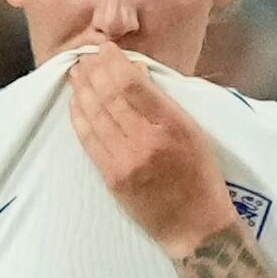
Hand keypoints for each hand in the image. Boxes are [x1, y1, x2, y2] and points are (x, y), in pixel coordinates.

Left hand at [66, 44, 237, 257]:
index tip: (106, 49)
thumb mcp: (194, 131)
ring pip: (95, 115)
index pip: (132, 84)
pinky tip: (75, 102)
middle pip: (109, 95)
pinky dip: (79, 117)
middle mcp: (147, 140)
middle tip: (85, 57)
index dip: (113, 62)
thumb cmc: (201, 177)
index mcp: (172, 124)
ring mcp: (126, 161)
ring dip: (82, 90)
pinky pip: (89, 140)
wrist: (196, 227)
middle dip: (94, 71)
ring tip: (76, 73)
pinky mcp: (112, 178)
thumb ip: (164, 102)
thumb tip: (134, 71)